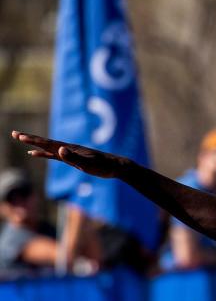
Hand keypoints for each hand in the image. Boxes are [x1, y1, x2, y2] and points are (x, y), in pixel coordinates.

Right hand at [11, 130, 127, 178]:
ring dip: (34, 145)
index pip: (48, 143)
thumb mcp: (88, 164)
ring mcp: (69, 152)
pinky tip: (35, 154)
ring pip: (47, 148)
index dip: (33, 140)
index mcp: (70, 148)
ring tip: (20, 140)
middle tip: (14, 133)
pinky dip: (43, 154)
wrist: (116, 166)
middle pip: (45, 142)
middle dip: (29, 138)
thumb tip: (59, 149)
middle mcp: (68, 148)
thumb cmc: (103, 166)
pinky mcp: (72, 158)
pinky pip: (53, 155)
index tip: (19, 136)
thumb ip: (73, 157)